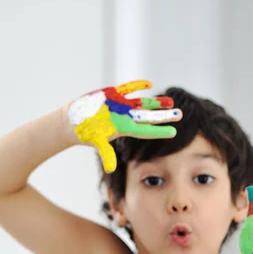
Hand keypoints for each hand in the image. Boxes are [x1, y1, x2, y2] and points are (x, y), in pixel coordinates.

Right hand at [67, 80, 181, 172]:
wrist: (72, 122)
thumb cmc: (84, 133)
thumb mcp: (96, 142)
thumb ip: (105, 153)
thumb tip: (110, 170)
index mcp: (124, 128)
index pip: (146, 130)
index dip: (160, 131)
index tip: (174, 132)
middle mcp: (125, 117)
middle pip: (149, 116)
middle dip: (164, 115)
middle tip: (180, 114)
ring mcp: (120, 106)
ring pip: (142, 103)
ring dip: (156, 102)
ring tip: (171, 102)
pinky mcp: (112, 95)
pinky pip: (128, 89)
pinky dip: (137, 85)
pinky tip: (150, 84)